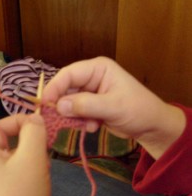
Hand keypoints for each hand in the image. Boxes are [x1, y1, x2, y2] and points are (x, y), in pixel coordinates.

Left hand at [0, 84, 49, 195]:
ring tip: (43, 152)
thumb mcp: (31, 159)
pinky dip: (26, 155)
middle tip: (41, 130)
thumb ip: (34, 131)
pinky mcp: (2, 181)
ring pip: (9, 144)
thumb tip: (35, 119)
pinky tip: (40, 165)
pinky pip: (13, 159)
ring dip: (26, 142)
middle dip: (19, 125)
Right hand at [43, 57, 185, 158]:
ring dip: (74, 116)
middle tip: (61, 120)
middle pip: (66, 89)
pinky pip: (75, 113)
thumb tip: (58, 106)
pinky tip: (93, 127)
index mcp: (97, 69)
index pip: (68, 74)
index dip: (54, 87)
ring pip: (69, 103)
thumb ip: (85, 105)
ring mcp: (89, 93)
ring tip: (87, 125)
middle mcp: (90, 78)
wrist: (151, 127)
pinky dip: (80, 122)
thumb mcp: (113, 106)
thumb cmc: (138, 110)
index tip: (44, 104)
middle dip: (64, 106)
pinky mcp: (89, 106)